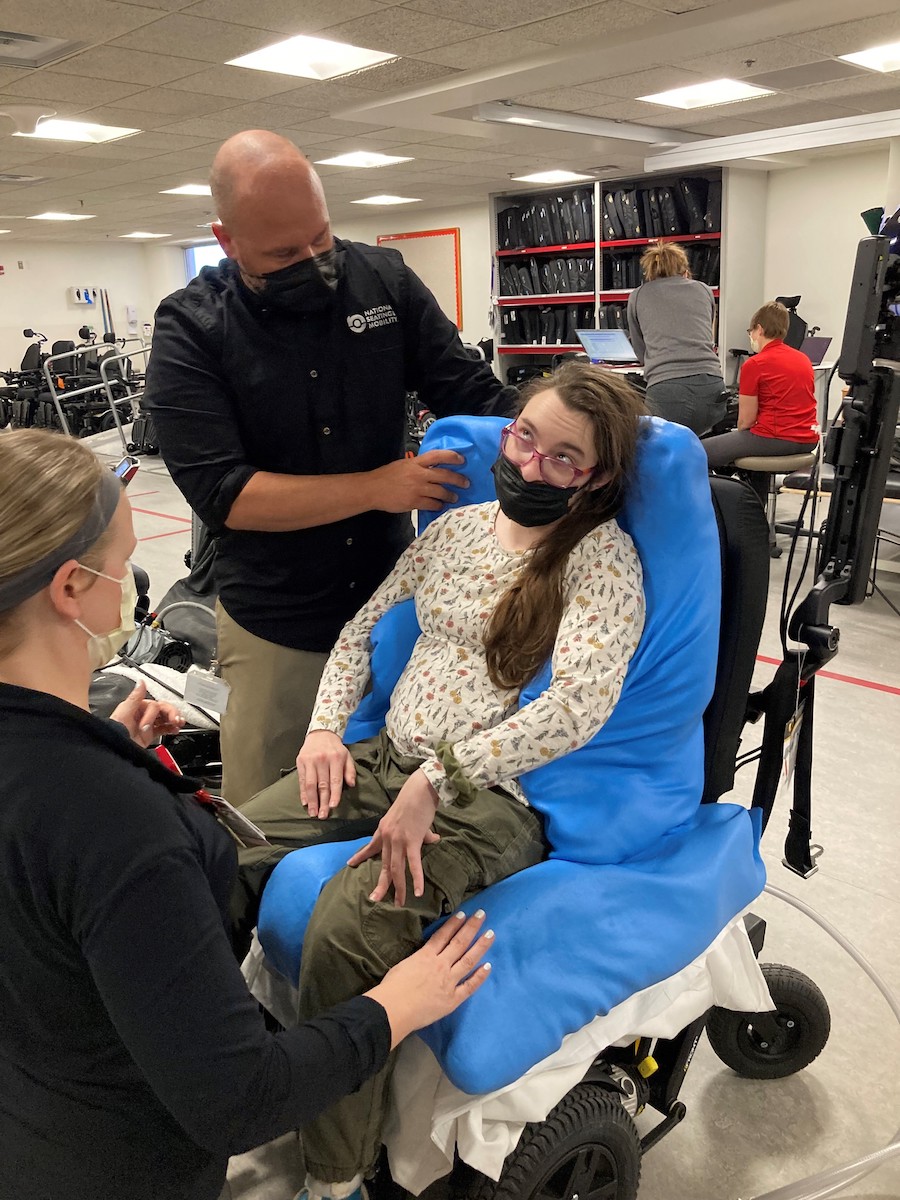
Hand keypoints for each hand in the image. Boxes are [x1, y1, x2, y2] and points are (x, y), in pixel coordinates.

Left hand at [111, 680, 184, 748]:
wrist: (116, 749)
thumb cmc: (116, 732)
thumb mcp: (125, 712)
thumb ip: (135, 697)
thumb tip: (141, 682)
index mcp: (137, 706)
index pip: (156, 705)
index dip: (157, 712)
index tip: (153, 722)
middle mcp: (143, 714)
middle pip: (163, 710)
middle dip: (172, 714)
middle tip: (176, 719)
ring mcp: (147, 724)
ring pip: (165, 718)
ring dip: (174, 719)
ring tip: (179, 723)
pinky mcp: (150, 734)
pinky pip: (164, 729)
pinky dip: (171, 728)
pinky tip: (175, 729)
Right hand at [297, 730, 355, 818]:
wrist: (321, 733)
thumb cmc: (336, 748)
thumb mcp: (347, 756)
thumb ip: (350, 771)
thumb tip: (351, 785)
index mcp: (336, 758)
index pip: (335, 780)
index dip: (334, 794)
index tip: (332, 806)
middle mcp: (323, 760)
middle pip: (322, 785)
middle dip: (322, 802)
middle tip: (322, 815)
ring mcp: (310, 760)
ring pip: (310, 784)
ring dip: (312, 800)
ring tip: (313, 813)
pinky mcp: (301, 761)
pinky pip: (302, 780)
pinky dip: (303, 792)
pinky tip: (305, 802)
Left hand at [347, 768, 438, 905]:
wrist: (421, 788)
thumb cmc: (417, 800)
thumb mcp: (411, 818)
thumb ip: (420, 832)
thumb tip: (434, 839)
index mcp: (384, 829)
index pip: (370, 846)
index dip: (360, 856)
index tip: (350, 864)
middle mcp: (387, 837)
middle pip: (384, 865)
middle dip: (381, 884)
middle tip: (374, 899)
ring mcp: (398, 840)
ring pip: (396, 869)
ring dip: (398, 888)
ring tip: (399, 902)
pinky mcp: (412, 841)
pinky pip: (413, 864)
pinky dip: (416, 879)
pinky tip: (418, 891)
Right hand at [366, 910, 493, 1046]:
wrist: (393, 1009)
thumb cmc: (391, 988)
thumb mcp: (403, 965)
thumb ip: (417, 959)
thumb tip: (424, 956)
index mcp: (426, 956)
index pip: (443, 935)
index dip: (454, 924)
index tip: (464, 914)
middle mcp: (440, 965)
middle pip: (459, 943)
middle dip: (471, 927)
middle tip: (482, 914)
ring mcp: (449, 982)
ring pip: (468, 960)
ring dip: (480, 946)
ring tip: (491, 934)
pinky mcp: (453, 999)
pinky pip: (469, 986)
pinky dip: (480, 976)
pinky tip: (488, 966)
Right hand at [368, 450, 468, 513]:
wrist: (372, 489)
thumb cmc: (386, 476)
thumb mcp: (403, 465)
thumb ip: (418, 465)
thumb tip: (432, 468)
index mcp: (415, 462)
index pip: (437, 455)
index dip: (452, 457)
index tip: (462, 460)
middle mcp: (418, 474)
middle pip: (444, 475)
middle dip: (458, 480)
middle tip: (466, 483)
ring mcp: (417, 488)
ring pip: (441, 492)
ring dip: (450, 495)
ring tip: (454, 498)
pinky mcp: (414, 501)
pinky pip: (432, 504)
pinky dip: (438, 505)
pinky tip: (440, 506)